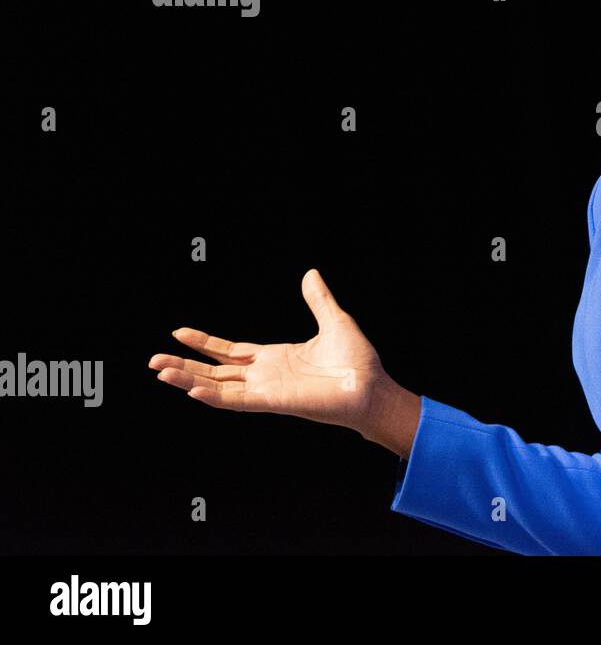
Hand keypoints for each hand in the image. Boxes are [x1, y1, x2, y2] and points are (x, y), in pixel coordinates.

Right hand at [147, 269, 386, 433]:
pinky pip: (238, 400)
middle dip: (185, 365)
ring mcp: (267, 390)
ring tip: (160, 371)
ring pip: (218, 387)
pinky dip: (214, 397)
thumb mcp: (335, 321)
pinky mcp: (275, 402)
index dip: (205, 343)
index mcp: (275, 358)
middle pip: (215, 371)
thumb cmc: (358, 362)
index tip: (178, 332)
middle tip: (153, 360)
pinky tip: (192, 390)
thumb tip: (311, 274)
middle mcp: (266, 375)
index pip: (230, 351)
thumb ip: (318, 300)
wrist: (373, 388)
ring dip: (188, 380)